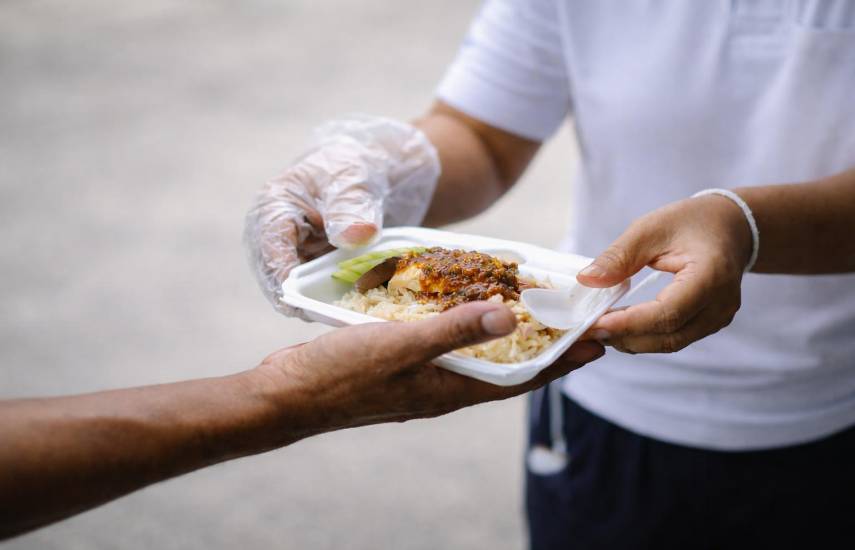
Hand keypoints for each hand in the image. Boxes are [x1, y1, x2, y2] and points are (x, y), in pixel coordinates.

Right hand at [244, 115, 439, 314]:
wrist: (362, 176)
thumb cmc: (351, 170)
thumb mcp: (353, 180)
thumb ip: (352, 206)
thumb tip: (356, 236)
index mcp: (271, 211)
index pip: (271, 256)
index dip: (289, 283)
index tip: (313, 305)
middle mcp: (268, 240)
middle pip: (276, 284)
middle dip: (304, 301)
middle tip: (340, 317)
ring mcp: (285, 259)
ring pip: (294, 296)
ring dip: (319, 306)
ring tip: (351, 315)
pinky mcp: (303, 272)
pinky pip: (311, 296)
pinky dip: (331, 302)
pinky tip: (356, 308)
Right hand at [254, 301, 603, 430]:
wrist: (286, 395)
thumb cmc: (339, 376)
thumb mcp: (399, 347)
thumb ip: (453, 332)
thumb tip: (507, 316)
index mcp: (449, 390)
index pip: (520, 378)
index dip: (560, 362)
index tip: (598, 343)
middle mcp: (441, 387)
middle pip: (504, 368)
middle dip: (542, 348)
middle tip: (572, 323)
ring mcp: (419, 377)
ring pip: (475, 356)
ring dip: (504, 336)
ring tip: (528, 311)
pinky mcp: (398, 364)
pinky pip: (445, 345)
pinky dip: (464, 328)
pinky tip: (461, 310)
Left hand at [577, 194, 752, 353]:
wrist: (731, 226)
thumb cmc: (691, 222)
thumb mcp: (649, 228)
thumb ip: (618, 256)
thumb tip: (586, 280)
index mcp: (711, 275)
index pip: (668, 312)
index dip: (630, 323)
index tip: (595, 324)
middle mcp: (721, 304)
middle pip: (669, 335)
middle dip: (626, 336)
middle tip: (588, 330)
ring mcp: (719, 317)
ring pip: (671, 342)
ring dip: (633, 340)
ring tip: (600, 329)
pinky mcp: (710, 323)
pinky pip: (675, 337)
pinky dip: (646, 336)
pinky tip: (622, 327)